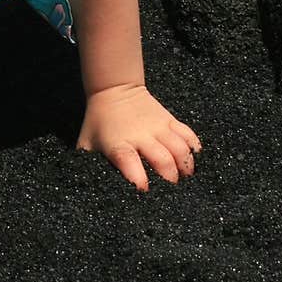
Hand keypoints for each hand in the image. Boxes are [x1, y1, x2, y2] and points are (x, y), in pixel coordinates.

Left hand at [77, 84, 201, 191]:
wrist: (114, 89)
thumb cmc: (99, 123)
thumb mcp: (87, 144)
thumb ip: (87, 167)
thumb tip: (88, 190)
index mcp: (118, 144)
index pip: (129, 161)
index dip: (138, 178)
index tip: (144, 190)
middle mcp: (141, 136)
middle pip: (162, 159)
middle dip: (170, 179)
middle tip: (171, 191)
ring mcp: (159, 127)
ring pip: (179, 148)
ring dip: (185, 167)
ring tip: (185, 179)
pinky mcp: (170, 120)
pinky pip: (188, 134)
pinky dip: (194, 148)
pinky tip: (193, 160)